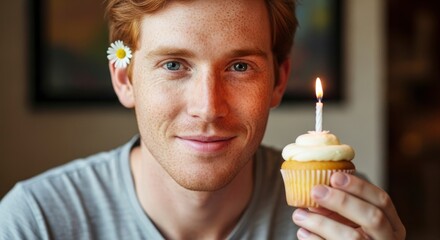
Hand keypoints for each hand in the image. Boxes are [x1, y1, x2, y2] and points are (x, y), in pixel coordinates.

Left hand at [291, 172, 405, 239]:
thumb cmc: (352, 237)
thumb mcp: (355, 223)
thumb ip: (343, 208)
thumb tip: (316, 191)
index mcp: (392, 226)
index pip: (382, 201)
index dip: (359, 186)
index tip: (334, 176)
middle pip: (373, 217)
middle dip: (343, 201)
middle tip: (316, 190)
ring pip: (352, 237)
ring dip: (321, 222)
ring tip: (299, 214)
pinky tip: (303, 232)